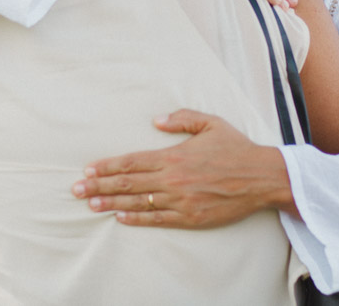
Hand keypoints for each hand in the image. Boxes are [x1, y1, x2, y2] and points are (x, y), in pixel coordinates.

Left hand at [71, 109, 297, 228]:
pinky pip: (157, 219)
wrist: (261, 177)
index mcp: (174, 155)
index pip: (132, 161)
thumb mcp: (210, 123)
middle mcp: (173, 179)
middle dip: (99, 186)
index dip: (107, 166)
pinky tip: (120, 217)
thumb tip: (156, 120)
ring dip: (111, 203)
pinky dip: (137, 218)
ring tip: (90, 204)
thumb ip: (182, 118)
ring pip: (138, 202)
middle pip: (128, 183)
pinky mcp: (190, 217)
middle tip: (77, 190)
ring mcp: (180, 200)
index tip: (88, 170)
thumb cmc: (236, 148)